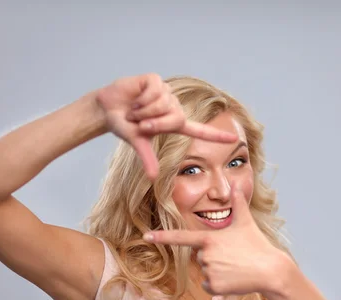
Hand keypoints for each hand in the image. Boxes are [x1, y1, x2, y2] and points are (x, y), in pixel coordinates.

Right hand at [95, 73, 237, 179]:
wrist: (107, 109)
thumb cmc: (124, 126)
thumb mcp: (137, 142)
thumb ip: (147, 158)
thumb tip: (153, 178)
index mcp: (172, 124)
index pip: (198, 131)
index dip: (215, 136)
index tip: (234, 139)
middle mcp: (173, 107)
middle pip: (176, 118)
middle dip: (155, 123)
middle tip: (140, 123)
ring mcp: (166, 93)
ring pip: (164, 104)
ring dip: (145, 110)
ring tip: (134, 110)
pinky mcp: (156, 80)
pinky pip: (155, 91)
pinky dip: (142, 99)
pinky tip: (135, 98)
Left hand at [143, 184, 292, 295]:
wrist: (270, 271)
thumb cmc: (257, 244)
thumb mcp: (246, 221)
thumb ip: (238, 203)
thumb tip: (236, 184)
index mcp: (209, 238)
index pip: (180, 237)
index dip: (162, 237)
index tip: (146, 236)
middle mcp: (205, 255)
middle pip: (199, 256)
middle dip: (214, 256)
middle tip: (233, 255)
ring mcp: (208, 271)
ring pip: (204, 271)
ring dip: (217, 270)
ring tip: (235, 267)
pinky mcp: (213, 286)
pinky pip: (208, 286)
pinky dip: (219, 285)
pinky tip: (233, 279)